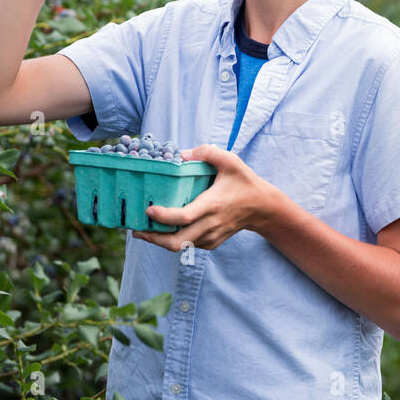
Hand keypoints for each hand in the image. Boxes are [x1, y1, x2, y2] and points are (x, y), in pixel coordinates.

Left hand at [131, 142, 280, 251]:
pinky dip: (175, 241)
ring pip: (181, 246)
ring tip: (145, 231)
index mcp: (212, 204)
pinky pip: (189, 245)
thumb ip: (207, 152)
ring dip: (161, 241)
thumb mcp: (230, 161)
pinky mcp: (212, 242)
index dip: (163, 216)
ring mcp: (212, 236)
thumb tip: (180, 155)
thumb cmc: (244, 182)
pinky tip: (165, 231)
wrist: (263, 207)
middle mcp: (211, 224)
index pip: (184, 216)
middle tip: (136, 230)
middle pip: (177, 241)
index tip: (148, 210)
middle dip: (153, 239)